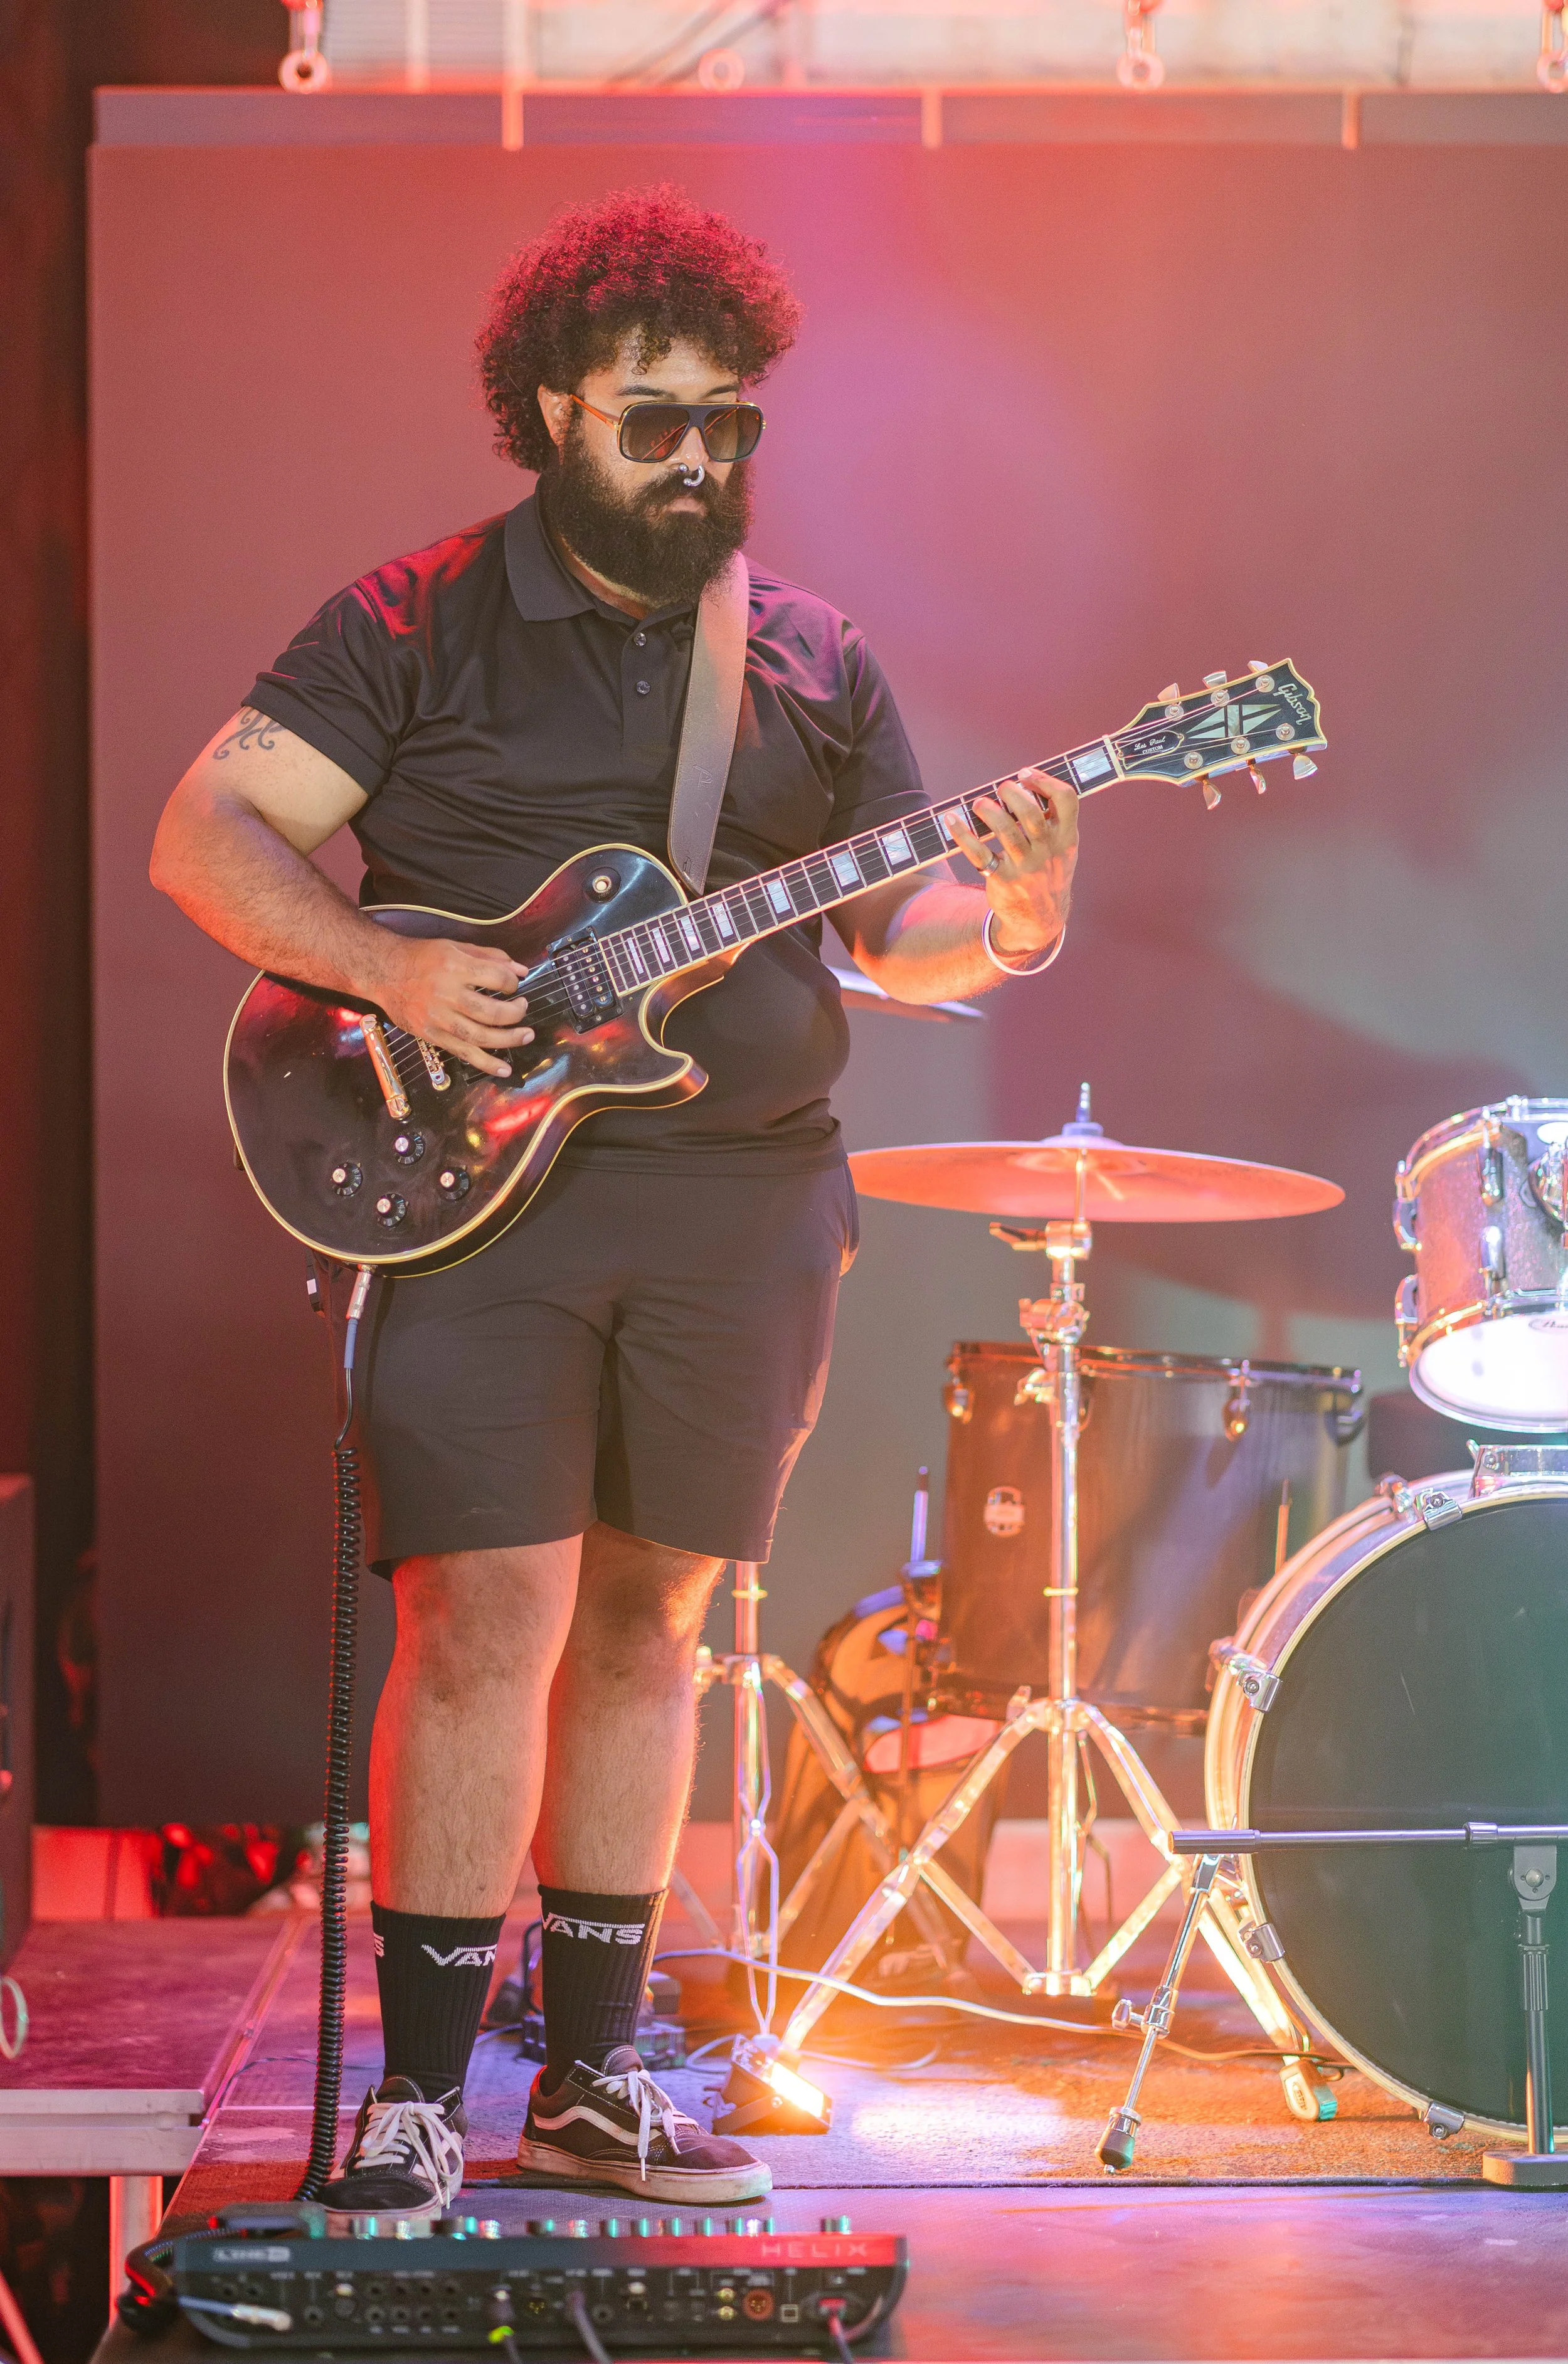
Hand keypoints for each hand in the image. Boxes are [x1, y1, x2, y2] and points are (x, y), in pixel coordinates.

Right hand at [375, 936, 532, 1079]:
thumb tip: (521, 970)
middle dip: (515, 1013)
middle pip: (491, 1012)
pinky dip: (486, 1063)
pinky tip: (504, 1069)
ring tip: (526, 1036)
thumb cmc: (422, 957)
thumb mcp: (456, 946)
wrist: (384, 972)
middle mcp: (447, 994)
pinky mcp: (432, 1035)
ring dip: (508, 1040)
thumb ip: (490, 957)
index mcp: (455, 967)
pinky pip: (463, 1053)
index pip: (496, 979)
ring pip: (480, 1036)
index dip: (512, 983)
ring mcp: (438, 1018)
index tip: (513, 985)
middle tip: (523, 1008)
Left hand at [947, 770, 1077, 955]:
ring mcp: (1025, 867)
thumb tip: (1027, 783)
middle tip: (1001, 788)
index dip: (1046, 781)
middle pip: (1030, 813)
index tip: (1026, 775)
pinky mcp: (1002, 880)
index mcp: (1066, 838)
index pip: (1066, 800)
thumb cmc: (1048, 874)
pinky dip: (962, 834)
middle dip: (1012, 792)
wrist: (1039, 920)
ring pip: (1004, 829)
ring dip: (987, 809)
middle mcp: (1047, 851)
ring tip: (979, 804)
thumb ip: (1054, 821)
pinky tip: (951, 819)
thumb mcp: (1063, 850)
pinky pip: (978, 853)